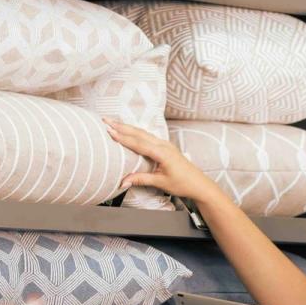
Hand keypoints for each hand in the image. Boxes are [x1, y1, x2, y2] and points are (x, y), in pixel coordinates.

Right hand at [103, 118, 224, 204]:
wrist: (199, 184)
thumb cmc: (182, 184)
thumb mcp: (160, 182)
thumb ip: (141, 179)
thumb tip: (123, 182)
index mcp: (162, 153)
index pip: (138, 143)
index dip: (123, 137)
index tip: (109, 131)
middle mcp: (163, 145)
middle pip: (139, 133)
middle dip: (121, 126)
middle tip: (106, 120)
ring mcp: (165, 144)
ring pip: (143, 133)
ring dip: (127, 127)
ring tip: (113, 122)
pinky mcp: (166, 147)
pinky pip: (148, 136)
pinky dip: (136, 132)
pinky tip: (129, 130)